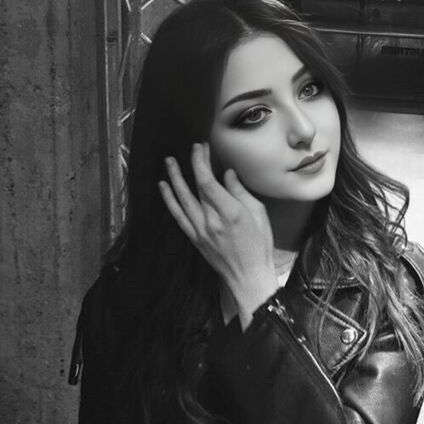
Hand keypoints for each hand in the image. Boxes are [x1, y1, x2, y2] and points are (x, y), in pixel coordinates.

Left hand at [159, 143, 278, 327]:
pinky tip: (164, 188)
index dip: (201, 162)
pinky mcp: (194, 238)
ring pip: (182, 200)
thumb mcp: (259, 214)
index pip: (208, 182)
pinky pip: (178, 216)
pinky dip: (170, 201)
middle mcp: (211, 220)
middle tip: (190, 148)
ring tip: (169, 162)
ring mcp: (200, 230)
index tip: (201, 148)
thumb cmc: (259, 244)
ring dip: (174, 179)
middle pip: (195, 187)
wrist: (248, 276)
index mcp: (230, 212)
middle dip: (191, 165)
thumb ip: (241, 193)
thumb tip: (227, 174)